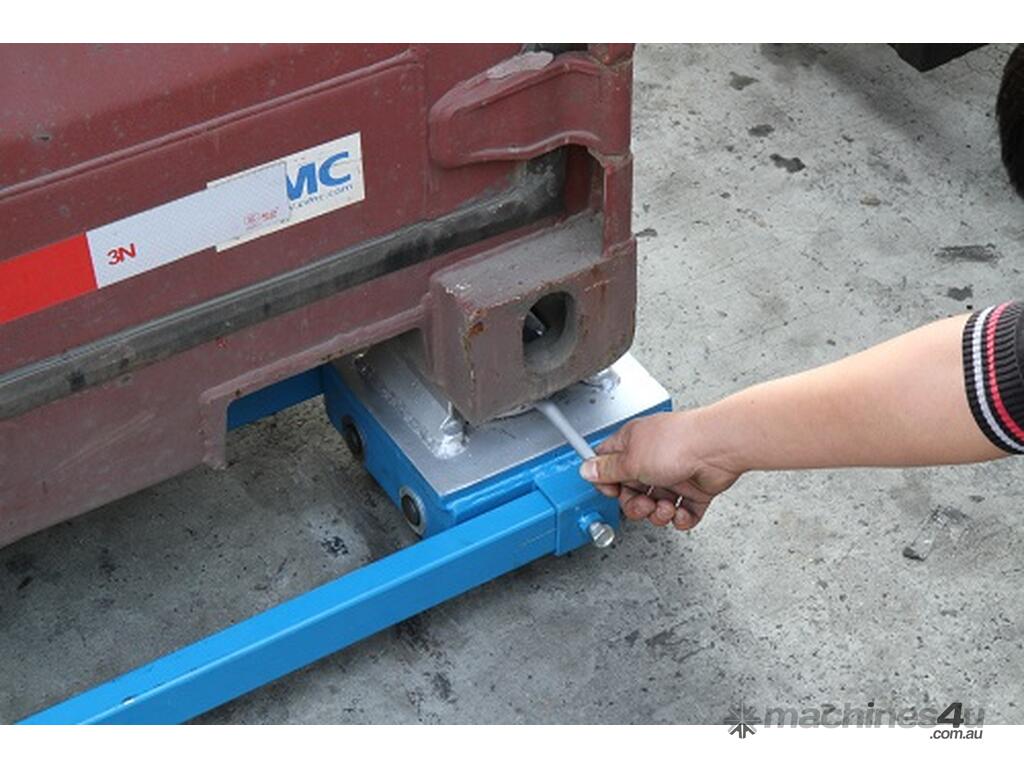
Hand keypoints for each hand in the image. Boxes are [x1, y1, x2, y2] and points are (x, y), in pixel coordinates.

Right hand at [578, 410, 741, 529]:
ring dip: (658, 514)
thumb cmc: (677, 443)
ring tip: (666, 507)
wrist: (717, 448)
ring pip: (656, 505)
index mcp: (633, 444)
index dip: (607, 482)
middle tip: (642, 504)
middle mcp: (653, 457)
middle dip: (635, 505)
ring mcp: (674, 474)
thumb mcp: (631, 459)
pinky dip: (681, 518)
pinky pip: (682, 512)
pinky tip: (680, 512)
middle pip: (632, 491)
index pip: (609, 464)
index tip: (611, 492)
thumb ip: (607, 469)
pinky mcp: (694, 489)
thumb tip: (587, 469)